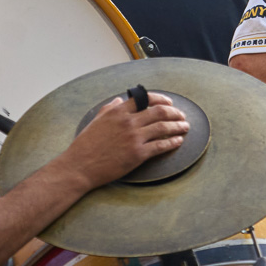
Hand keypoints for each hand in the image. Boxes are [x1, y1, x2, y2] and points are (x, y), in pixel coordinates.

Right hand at [59, 92, 188, 190]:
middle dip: (174, 112)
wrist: (80, 166)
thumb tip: (120, 99)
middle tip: (182, 115)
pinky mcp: (137, 154)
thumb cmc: (85, 145)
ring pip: (163, 128)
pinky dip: (172, 142)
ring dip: (177, 126)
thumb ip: (110, 108)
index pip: (145, 98)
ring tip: (185, 127)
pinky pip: (160, 146)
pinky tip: (178, 141)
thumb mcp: (96, 120)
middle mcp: (128, 122)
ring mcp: (134, 138)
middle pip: (159, 112)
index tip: (169, 103)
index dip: (161, 99)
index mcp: (118, 112)